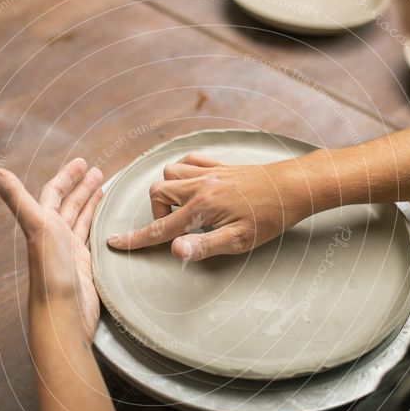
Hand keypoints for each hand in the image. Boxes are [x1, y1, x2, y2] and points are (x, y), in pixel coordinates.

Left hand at [0, 158, 103, 337]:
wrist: (63, 312)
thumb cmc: (50, 271)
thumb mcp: (36, 228)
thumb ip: (17, 199)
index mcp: (42, 225)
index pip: (54, 194)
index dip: (66, 177)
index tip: (82, 163)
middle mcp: (54, 237)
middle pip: (69, 205)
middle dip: (81, 187)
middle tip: (99, 171)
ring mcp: (69, 252)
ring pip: (80, 221)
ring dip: (91, 204)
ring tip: (105, 190)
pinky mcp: (83, 267)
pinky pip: (91, 240)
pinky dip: (98, 227)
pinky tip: (107, 223)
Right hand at [107, 153, 313, 261]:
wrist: (295, 186)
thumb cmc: (270, 217)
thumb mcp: (239, 241)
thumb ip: (203, 246)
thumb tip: (174, 250)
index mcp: (202, 207)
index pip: (161, 227)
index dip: (135, 239)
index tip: (114, 243)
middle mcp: (201, 185)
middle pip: (158, 192)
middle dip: (158, 212)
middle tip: (180, 229)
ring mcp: (210, 172)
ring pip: (169, 173)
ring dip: (169, 191)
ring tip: (188, 210)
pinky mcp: (220, 165)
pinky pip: (188, 160)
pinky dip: (182, 172)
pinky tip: (194, 185)